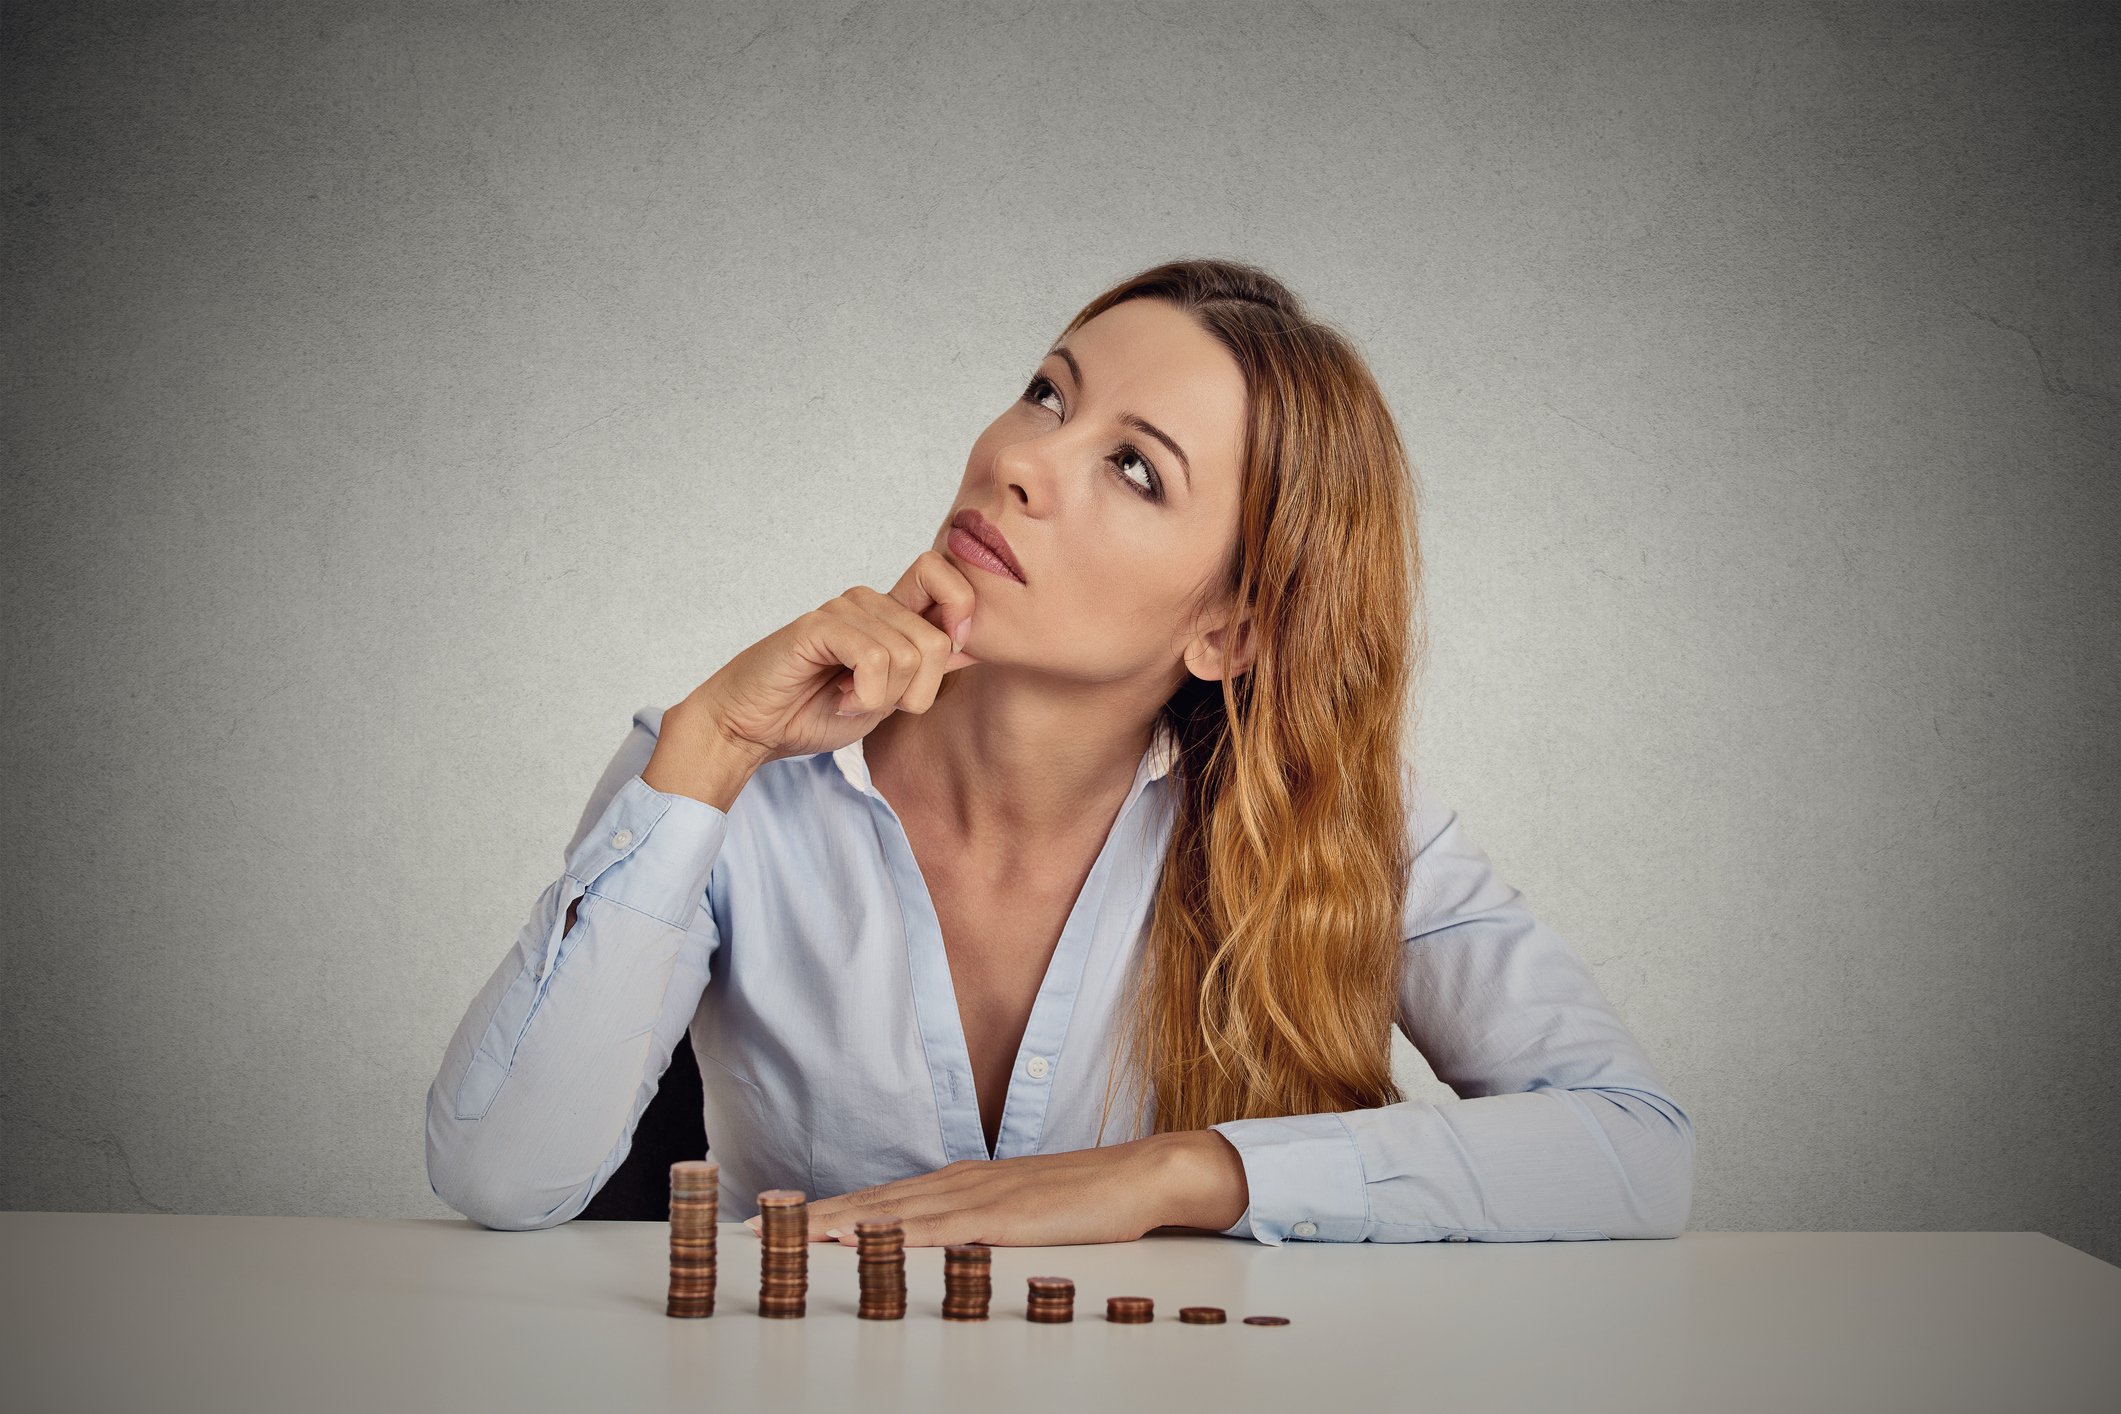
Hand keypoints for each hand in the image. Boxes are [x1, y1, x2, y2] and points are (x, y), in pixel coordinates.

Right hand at [674, 549, 980, 768]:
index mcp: (890, 613)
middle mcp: (869, 602)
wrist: (753, 728)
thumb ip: (924, 670)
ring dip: (883, 698)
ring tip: (849, 699)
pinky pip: (874, 660)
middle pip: (937, 640)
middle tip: (877, 703)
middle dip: (918, 692)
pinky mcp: (819, 626)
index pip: (943, 574)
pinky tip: (840, 699)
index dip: (962, 610)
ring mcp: (844, 610)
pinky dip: (865, 696)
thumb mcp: (888, 698)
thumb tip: (968, 644)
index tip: (951, 655)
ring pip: (908, 656)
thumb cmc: (814, 711)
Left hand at [741, 1132, 1250, 1246]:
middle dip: (811, 1216)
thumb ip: (971, 1223)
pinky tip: (877, 1242)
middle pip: (873, 1202)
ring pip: (899, 1213)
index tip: (771, 1219)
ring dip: (842, 1223)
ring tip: (791, 1235)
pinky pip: (950, 1230)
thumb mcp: (1016, 1211)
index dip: (822, 1209)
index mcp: (960, 1182)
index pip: (878, 1198)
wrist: (1142, 1177)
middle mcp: (962, 1183)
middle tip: (752, 1227)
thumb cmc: (1083, 1199)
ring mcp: (984, 1197)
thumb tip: (927, 1246)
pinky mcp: (1011, 1218)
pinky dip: (908, 1235)